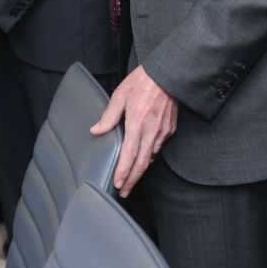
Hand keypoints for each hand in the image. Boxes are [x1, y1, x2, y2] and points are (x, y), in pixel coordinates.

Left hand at [91, 65, 177, 197]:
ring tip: (131, 178)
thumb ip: (108, 116)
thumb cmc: (142, 83)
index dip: (124, 172)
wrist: (167, 76)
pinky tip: (142, 158)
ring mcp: (163, 131)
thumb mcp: (119, 96)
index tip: (118, 184)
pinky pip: (158, 147)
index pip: (129, 154)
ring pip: (151, 157)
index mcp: (137, 122)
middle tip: (124, 192)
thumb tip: (96, 130)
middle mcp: (152, 130)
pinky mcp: (170, 130)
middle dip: (132, 180)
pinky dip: (149, 156)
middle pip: (142, 163)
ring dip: (140, 169)